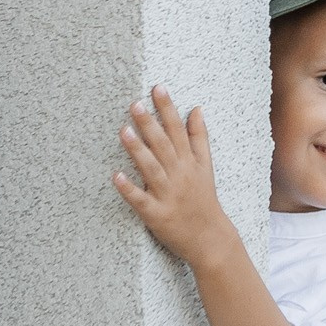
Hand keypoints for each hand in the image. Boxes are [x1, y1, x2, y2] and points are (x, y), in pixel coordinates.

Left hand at [113, 86, 236, 271]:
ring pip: (151, 169)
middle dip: (150, 124)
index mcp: (189, 162)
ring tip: (123, 131)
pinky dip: (129, 189)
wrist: (209, 237)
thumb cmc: (204, 199)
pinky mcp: (156, 214)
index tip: (158, 88)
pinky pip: (140, 200)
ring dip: (137, 150)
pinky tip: (116, 176)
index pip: (178, 130)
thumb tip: (196, 109)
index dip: (168, 108)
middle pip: (163, 146)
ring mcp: (167, 195)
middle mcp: (179, 175)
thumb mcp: (206, 166)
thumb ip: (200, 137)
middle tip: (135, 104)